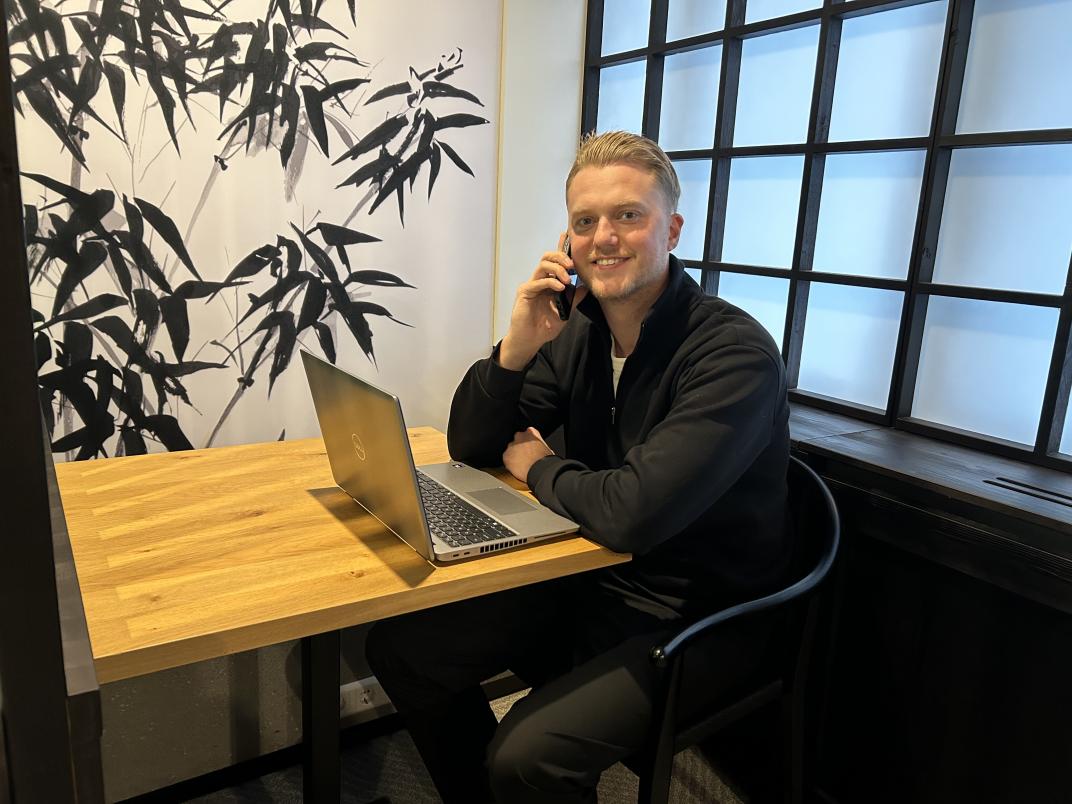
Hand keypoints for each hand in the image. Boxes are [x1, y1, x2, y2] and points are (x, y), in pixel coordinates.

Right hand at [498, 233, 587, 370]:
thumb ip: (574, 297)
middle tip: (572, 265)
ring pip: (543, 266)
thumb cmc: (546, 326)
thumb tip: (587, 285)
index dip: (562, 248)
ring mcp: (531, 285)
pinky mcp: (525, 292)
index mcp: (549, 282)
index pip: (556, 262)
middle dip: (561, 256)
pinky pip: (538, 282)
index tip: (569, 238)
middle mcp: (540, 280)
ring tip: (568, 279)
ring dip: (557, 269)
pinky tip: (560, 288)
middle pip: (547, 257)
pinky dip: (550, 282)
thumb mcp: (566, 310)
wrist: (531, 340)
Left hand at [503, 427, 553, 482]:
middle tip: (525, 457)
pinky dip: (510, 463)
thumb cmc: (546, 460)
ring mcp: (511, 445)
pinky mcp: (506, 455)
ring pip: (511, 450)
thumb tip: (539, 450)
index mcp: (531, 432)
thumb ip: (539, 446)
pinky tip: (517, 468)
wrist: (539, 469)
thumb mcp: (546, 449)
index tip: (530, 448)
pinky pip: (506, 459)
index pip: (527, 433)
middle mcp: (520, 436)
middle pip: (517, 440)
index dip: (528, 443)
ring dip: (514, 455)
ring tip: (522, 464)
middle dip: (520, 447)